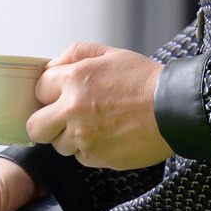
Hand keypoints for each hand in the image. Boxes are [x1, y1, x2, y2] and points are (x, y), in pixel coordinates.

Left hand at [26, 42, 171, 170]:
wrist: (175, 109)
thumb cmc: (144, 80)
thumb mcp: (110, 54)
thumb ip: (75, 54)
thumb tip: (51, 67)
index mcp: (74, 80)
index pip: (38, 90)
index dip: (49, 92)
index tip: (59, 94)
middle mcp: (73, 110)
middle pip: (35, 126)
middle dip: (45, 122)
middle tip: (62, 118)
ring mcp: (84, 137)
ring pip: (58, 144)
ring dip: (70, 137)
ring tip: (95, 125)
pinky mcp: (97, 157)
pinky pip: (80, 157)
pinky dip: (89, 149)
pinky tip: (108, 136)